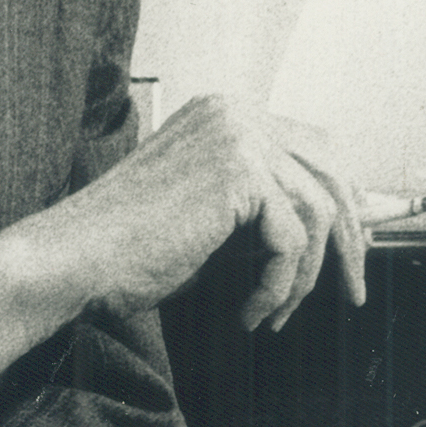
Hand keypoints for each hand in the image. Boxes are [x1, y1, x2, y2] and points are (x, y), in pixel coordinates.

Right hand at [76, 95, 368, 329]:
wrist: (73, 260)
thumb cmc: (122, 249)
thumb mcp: (203, 215)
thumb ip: (256, 206)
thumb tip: (326, 229)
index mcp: (223, 115)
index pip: (312, 150)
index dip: (340, 203)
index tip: (351, 251)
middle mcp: (234, 113)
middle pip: (329, 172)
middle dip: (348, 239)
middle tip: (352, 289)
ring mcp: (237, 137)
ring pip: (317, 212)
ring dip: (303, 277)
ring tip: (275, 312)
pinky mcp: (238, 174)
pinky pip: (292, 241)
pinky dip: (278, 286)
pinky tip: (250, 312)